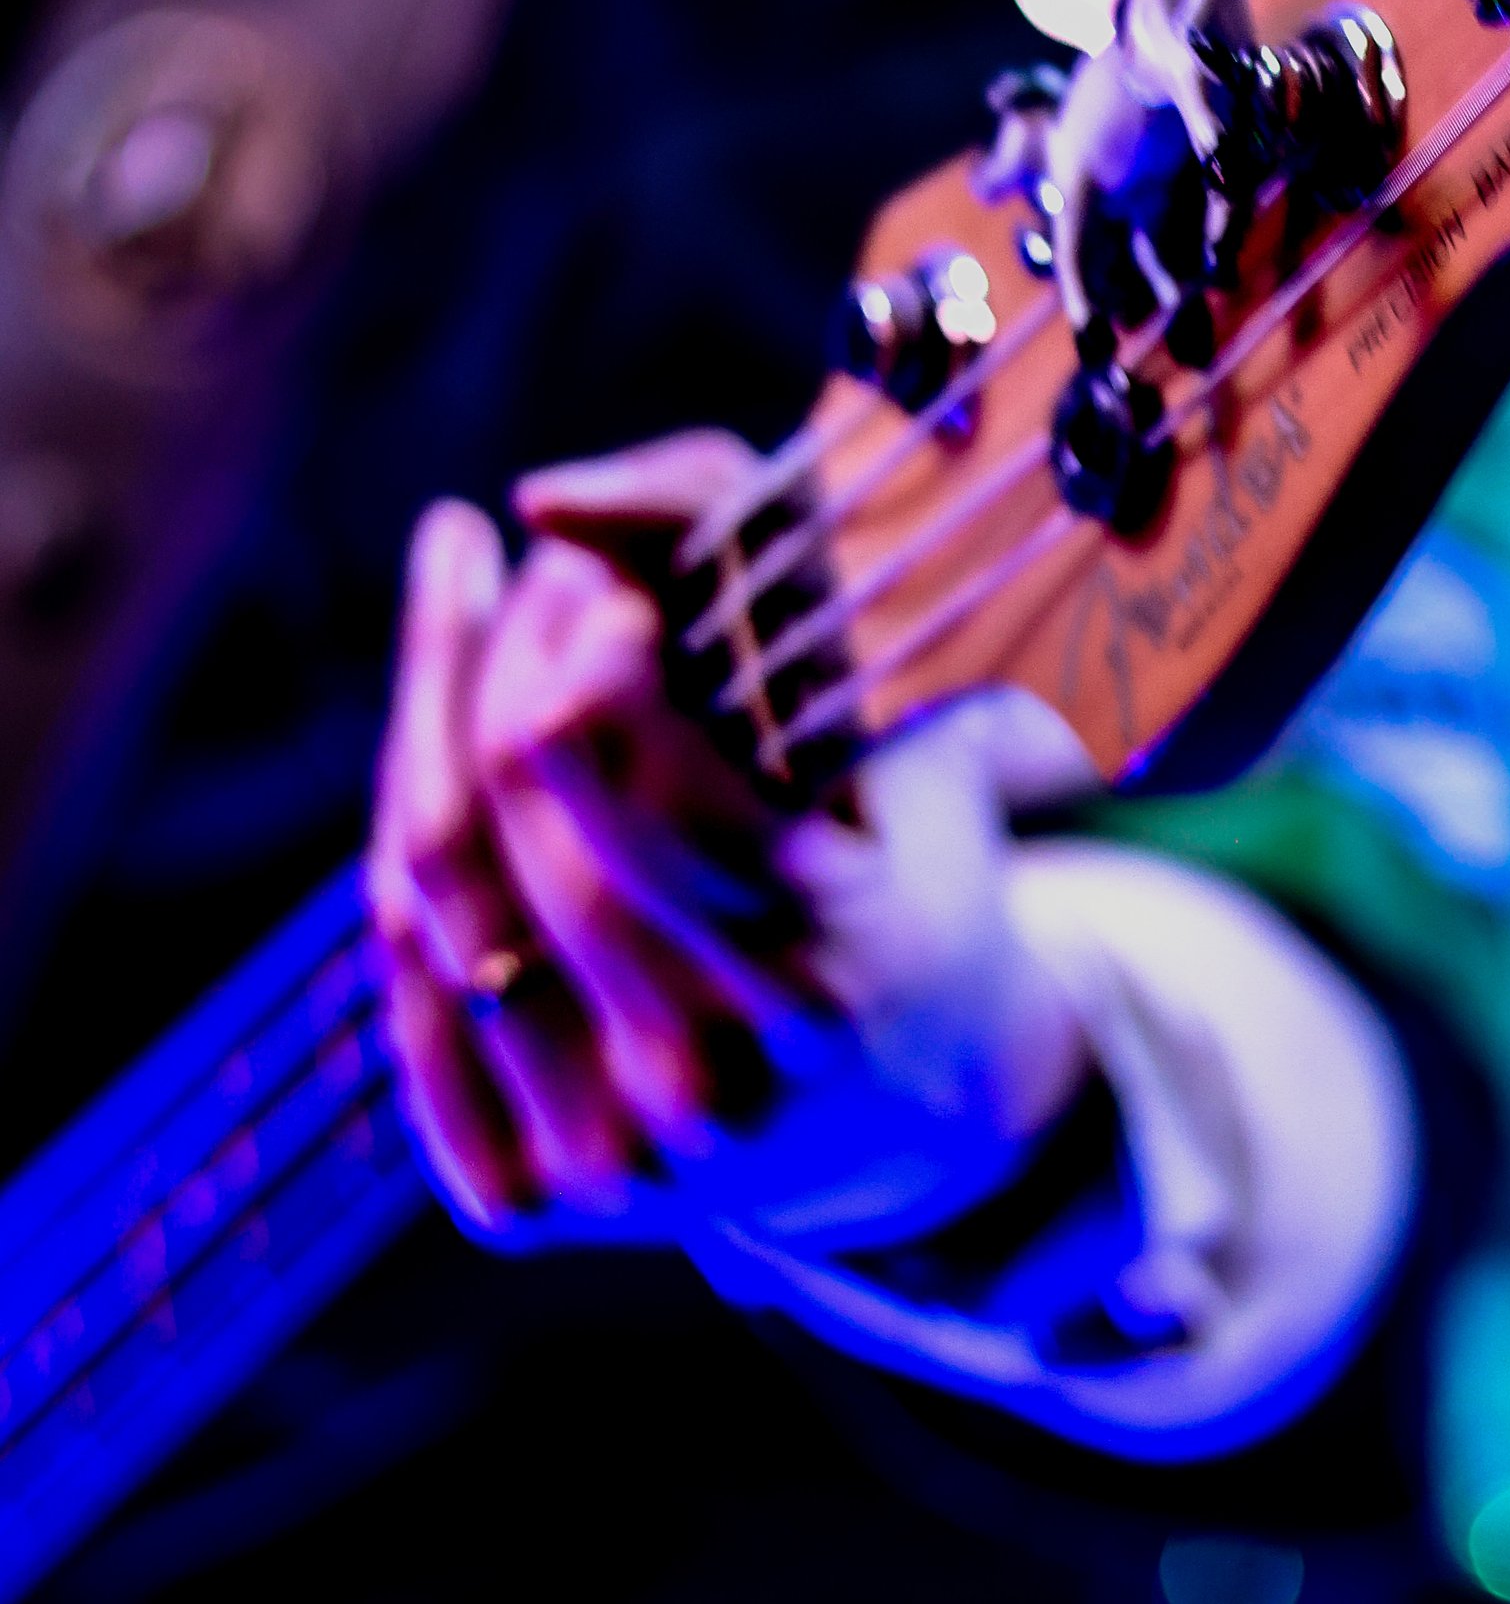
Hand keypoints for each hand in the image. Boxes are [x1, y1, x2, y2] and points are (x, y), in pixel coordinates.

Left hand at [366, 432, 1094, 1242]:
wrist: (909, 1095)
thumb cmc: (902, 852)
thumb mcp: (891, 715)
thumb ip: (749, 559)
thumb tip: (548, 507)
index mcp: (842, 965)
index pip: (649, 799)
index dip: (584, 661)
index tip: (594, 569)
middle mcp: (726, 1084)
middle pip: (520, 836)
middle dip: (498, 666)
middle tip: (518, 566)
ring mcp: (622, 1161)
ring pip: (436, 906)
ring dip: (428, 722)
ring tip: (466, 605)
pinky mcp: (532, 1203)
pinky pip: (405, 998)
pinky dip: (399, 853)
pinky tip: (433, 741)